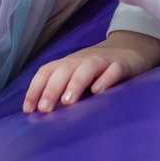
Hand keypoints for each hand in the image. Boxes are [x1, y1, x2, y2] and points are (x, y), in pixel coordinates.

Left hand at [23, 31, 159, 113]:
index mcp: (68, 63)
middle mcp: (82, 60)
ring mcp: (103, 61)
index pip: (47, 71)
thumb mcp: (77, 75)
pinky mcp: (122, 65)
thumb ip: (62, 89)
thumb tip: (40, 112)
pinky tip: (98, 91)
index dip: (35, 88)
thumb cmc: (97, 69)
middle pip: (64, 69)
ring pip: (87, 67)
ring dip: (75, 83)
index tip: (28, 110)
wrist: (131, 48)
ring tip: (68, 102)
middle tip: (45, 110)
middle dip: (52, 89)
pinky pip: (113, 70)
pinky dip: (105, 79)